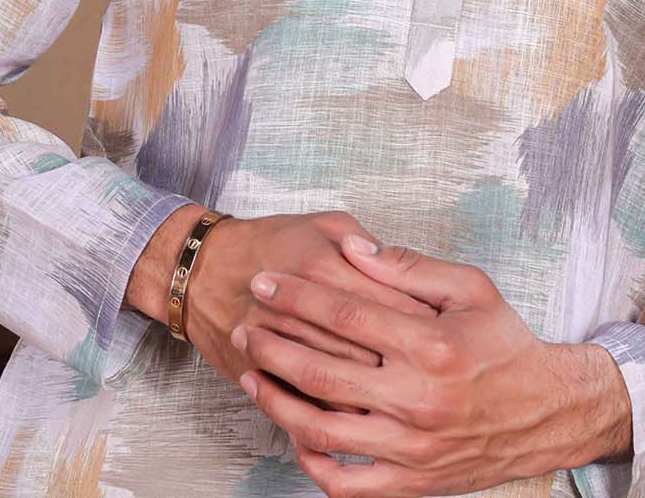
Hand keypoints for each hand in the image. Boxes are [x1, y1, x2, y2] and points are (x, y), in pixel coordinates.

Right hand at [184, 211, 439, 414]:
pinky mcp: (259, 375)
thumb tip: (405, 274)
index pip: (387, 303)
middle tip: (437, 379)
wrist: (199, 269)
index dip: (421, 324)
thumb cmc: (268, 241)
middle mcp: (301, 310)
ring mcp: (278, 346)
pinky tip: (360, 421)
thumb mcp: (324, 223)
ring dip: (375, 400)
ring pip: (338, 387)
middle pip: (367, 350)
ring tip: (408, 405)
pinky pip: (303, 408)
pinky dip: (333, 419)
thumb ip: (369, 244)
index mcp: (324, 266)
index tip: (446, 335)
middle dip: (406, 368)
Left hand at [230, 234, 624, 495]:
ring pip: (323, 430)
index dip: (297, 296)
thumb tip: (353, 248)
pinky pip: (347, 484)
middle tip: (243, 323)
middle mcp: (418, 398)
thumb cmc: (505, 344)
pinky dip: (310, 463)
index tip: (265, 282)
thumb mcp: (470, 288)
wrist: (546, 413)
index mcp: (431, 344)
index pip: (344, 315)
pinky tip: (291, 434)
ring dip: (277, 400)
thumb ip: (408, 267)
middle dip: (272, 344)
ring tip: (250, 374)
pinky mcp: (412, 482)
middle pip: (322, 371)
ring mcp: (412, 447)